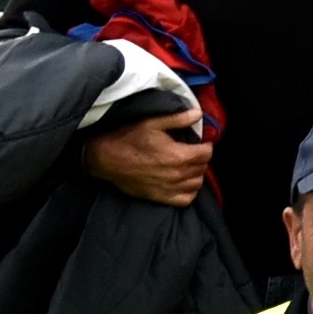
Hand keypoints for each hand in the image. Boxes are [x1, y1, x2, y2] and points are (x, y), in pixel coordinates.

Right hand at [79, 120, 211, 206]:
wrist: (106, 158)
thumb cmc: (128, 138)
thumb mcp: (153, 122)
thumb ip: (178, 118)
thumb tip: (198, 114)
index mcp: (178, 155)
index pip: (206, 153)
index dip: (206, 145)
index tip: (201, 141)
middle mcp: (176, 174)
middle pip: (202, 168)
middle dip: (201, 158)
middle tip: (193, 151)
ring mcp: (169, 188)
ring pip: (196, 184)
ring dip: (196, 174)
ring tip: (189, 165)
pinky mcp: (160, 197)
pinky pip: (185, 199)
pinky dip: (189, 191)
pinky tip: (183, 182)